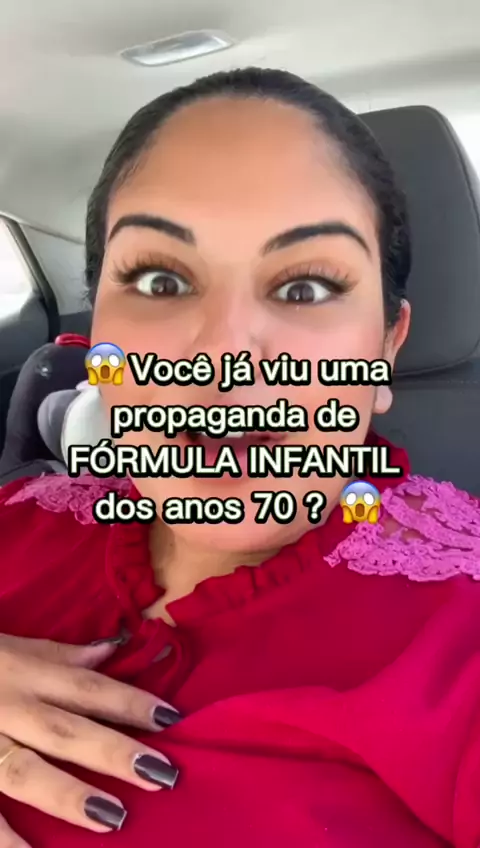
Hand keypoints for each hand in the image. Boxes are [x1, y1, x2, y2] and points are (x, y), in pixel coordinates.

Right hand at [0, 634, 179, 843]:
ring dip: (67, 795)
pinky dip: (1, 839)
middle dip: (113, 751)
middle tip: (163, 773)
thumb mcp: (7, 644)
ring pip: (23, 772)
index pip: (85, 687)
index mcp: (21, 672)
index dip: (129, 702)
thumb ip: (57, 654)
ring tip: (113, 818)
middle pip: (65, 729)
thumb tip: (109, 651)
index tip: (172, 718)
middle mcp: (4, 705)